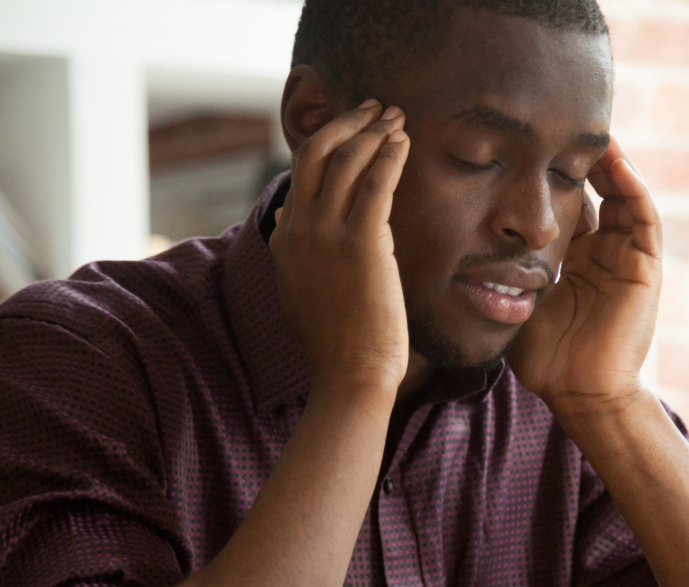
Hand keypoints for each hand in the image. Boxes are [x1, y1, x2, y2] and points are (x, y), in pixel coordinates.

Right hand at [268, 101, 410, 398]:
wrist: (349, 376)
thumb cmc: (337, 345)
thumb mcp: (300, 292)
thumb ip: (293, 253)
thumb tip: (287, 220)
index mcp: (285, 241)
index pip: (299, 175)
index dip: (327, 144)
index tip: (353, 130)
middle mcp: (299, 229)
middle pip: (315, 153)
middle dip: (346, 123)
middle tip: (375, 108)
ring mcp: (326, 234)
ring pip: (346, 160)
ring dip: (373, 130)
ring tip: (396, 117)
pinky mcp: (361, 242)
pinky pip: (375, 181)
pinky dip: (389, 154)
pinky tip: (404, 142)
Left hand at [509, 136, 661, 416]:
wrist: (579, 393)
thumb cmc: (543, 359)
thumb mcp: (512, 302)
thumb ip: (493, 274)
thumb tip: (446, 249)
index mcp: (573, 260)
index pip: (566, 202)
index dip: (550, 173)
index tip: (526, 143)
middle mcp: (602, 253)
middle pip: (597, 189)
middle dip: (580, 156)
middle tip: (559, 122)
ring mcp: (627, 257)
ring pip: (623, 193)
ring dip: (610, 161)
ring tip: (589, 129)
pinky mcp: (646, 266)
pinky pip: (643, 216)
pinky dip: (632, 185)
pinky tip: (614, 161)